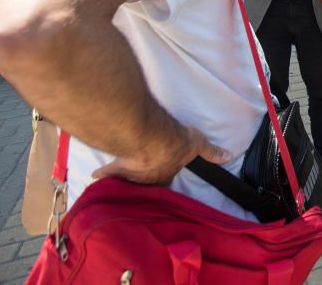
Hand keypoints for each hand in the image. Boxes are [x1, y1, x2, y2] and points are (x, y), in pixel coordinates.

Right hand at [92, 124, 231, 184]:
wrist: (154, 138)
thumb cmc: (178, 141)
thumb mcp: (199, 144)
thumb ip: (211, 151)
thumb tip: (228, 156)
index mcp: (166, 174)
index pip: (165, 183)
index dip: (164, 182)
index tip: (162, 182)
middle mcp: (148, 178)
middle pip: (145, 184)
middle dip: (143, 183)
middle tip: (139, 181)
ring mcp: (133, 172)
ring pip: (128, 180)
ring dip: (124, 180)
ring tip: (118, 183)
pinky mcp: (119, 164)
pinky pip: (109, 172)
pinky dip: (102, 174)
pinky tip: (94, 176)